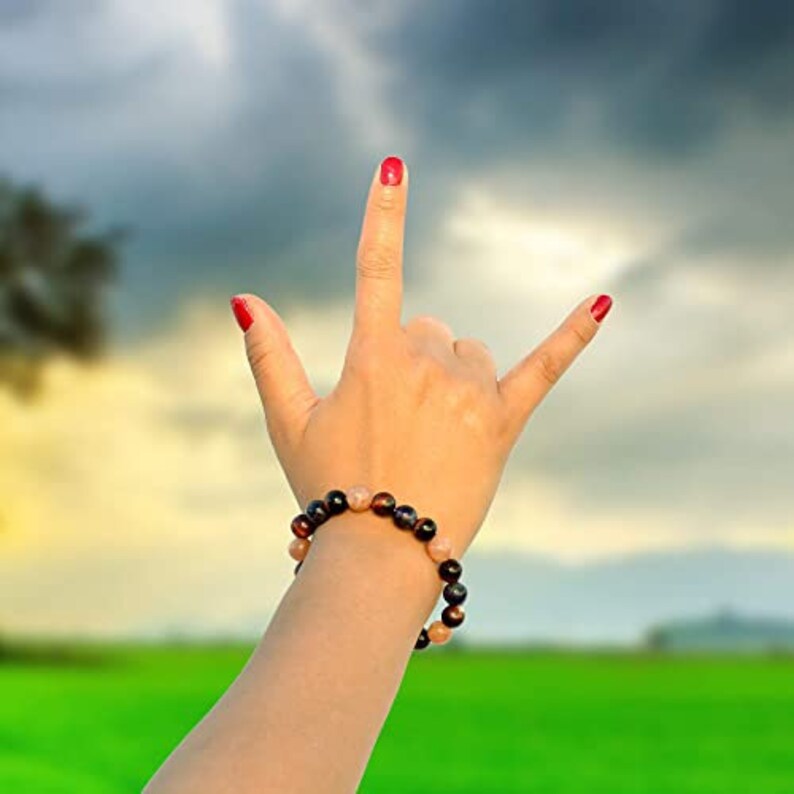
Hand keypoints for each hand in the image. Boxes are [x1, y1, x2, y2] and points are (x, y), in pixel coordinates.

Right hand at [230, 156, 611, 554]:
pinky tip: (604, 302)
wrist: (383, 556)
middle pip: (431, 328)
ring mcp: (470, 393)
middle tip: (396, 424)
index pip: (377, 269)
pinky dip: (573, 334)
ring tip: (432, 436)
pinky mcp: (505, 422)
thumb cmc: (329, 489)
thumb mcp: (289, 422)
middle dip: (413, 362)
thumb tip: (245, 298)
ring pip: (471, 353)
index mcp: (373, 358)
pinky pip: (545, 368)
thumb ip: (269, 356)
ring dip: (453, 378)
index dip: (384, 214)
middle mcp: (427, 365)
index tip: (394, 166)